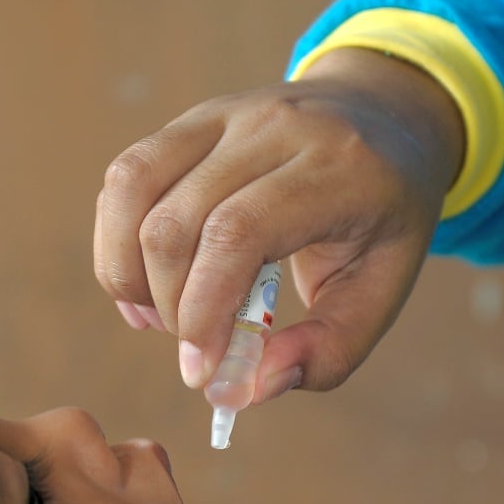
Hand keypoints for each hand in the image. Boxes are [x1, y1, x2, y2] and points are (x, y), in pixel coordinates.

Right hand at [95, 48, 464, 399]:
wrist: (386, 116)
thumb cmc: (383, 218)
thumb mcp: (384, 292)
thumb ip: (327, 352)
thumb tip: (244, 389)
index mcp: (337, 169)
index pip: (238, 233)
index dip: (203, 309)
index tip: (201, 372)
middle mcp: (274, 127)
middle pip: (177, 220)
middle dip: (169, 306)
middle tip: (196, 351)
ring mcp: (225, 114)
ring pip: (133, 188)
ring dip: (127, 271)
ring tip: (158, 319)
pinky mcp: (190, 120)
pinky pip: (127, 177)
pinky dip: (118, 241)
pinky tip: (144, 286)